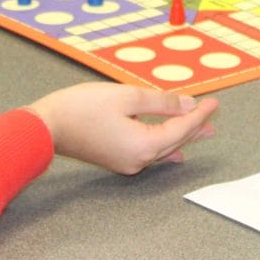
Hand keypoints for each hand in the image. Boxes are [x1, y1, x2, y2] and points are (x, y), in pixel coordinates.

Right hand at [26, 83, 218, 174]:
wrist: (46, 126)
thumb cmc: (82, 108)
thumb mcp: (127, 97)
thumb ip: (161, 102)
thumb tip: (188, 106)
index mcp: (144, 145)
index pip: (181, 129)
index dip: (199, 114)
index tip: (214, 102)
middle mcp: (139, 160)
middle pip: (175, 141)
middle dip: (194, 126)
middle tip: (213, 114)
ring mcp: (127, 163)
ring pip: (164, 148)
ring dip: (182, 136)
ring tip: (202, 130)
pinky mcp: (118, 159)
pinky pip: (150, 153)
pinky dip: (166, 145)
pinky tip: (175, 151)